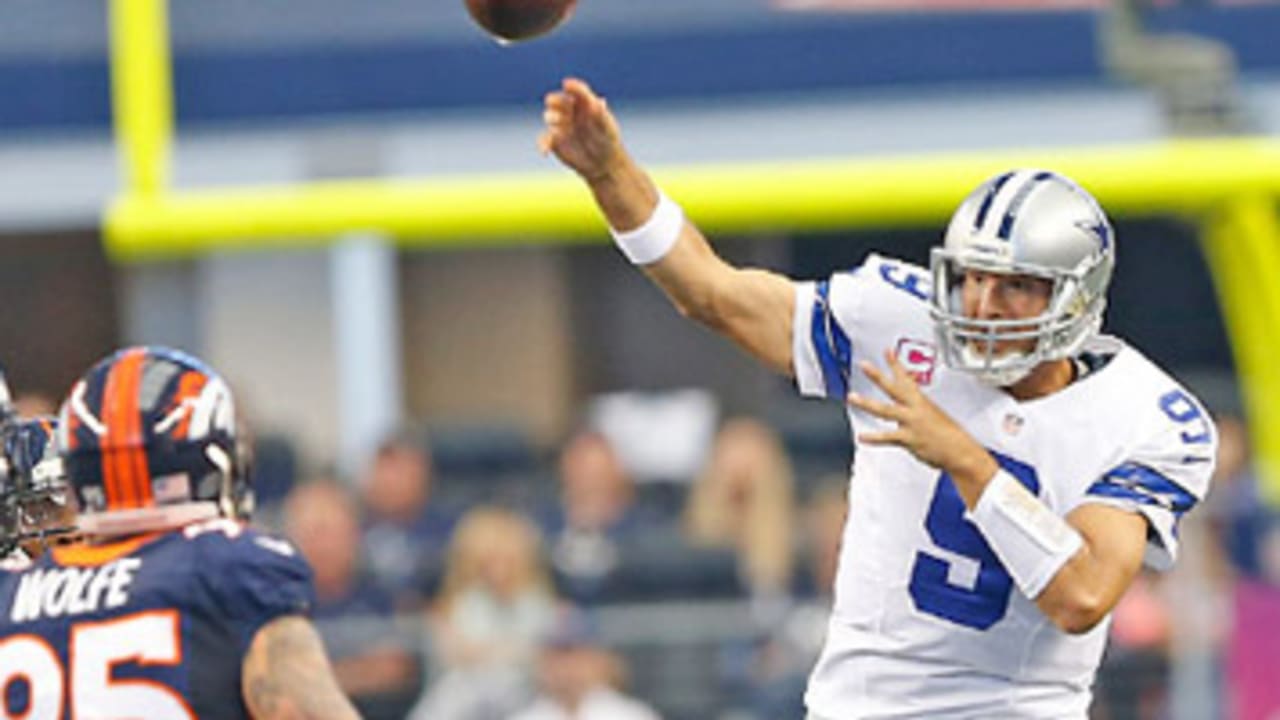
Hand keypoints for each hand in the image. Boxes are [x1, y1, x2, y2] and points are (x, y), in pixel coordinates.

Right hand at [538, 77, 626, 183]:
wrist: (602, 162)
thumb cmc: (607, 140)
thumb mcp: (608, 127)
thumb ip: (602, 114)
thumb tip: (600, 101)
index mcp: (583, 103)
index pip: (577, 91)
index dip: (572, 86)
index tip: (567, 84)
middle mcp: (569, 111)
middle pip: (557, 100)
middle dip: (555, 101)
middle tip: (553, 103)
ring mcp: (560, 125)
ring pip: (549, 116)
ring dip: (552, 118)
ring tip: (557, 123)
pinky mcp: (553, 140)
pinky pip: (543, 139)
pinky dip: (542, 144)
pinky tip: (545, 152)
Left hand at [847, 350, 996, 488]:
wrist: (960, 452)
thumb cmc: (949, 435)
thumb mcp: (933, 413)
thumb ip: (916, 405)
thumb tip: (910, 398)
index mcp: (921, 401)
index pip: (906, 378)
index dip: (896, 364)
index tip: (887, 351)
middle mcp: (915, 409)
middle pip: (893, 388)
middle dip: (878, 375)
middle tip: (864, 365)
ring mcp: (911, 423)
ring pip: (885, 410)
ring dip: (867, 403)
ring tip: (852, 397)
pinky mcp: (909, 439)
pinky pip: (888, 437)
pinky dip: (874, 438)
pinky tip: (862, 437)